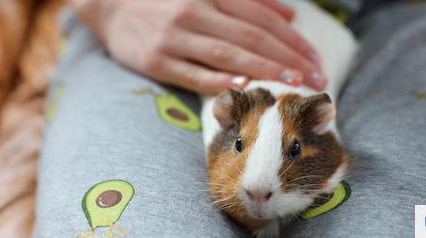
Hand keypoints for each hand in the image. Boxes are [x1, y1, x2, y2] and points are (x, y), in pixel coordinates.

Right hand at [71, 0, 326, 92]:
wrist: (109, 3)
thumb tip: (290, 15)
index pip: (261, 17)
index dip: (292, 38)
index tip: (315, 58)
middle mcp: (195, 11)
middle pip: (252, 36)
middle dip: (288, 58)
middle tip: (316, 77)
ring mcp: (174, 36)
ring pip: (228, 54)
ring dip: (264, 70)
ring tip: (293, 84)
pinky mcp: (155, 60)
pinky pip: (193, 73)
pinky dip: (220, 80)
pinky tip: (245, 86)